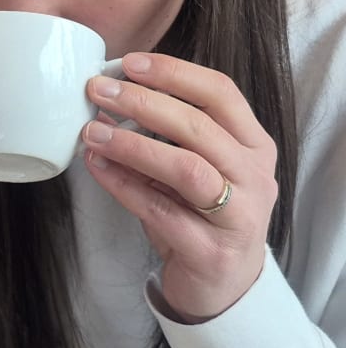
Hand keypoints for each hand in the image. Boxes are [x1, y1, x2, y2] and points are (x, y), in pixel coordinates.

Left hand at [82, 53, 277, 322]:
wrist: (221, 285)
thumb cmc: (199, 212)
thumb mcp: (192, 164)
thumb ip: (164, 132)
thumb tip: (108, 94)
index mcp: (253, 145)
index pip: (221, 93)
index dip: (174, 73)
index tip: (129, 63)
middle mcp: (254, 177)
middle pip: (200, 128)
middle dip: (144, 103)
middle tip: (98, 90)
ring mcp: (238, 217)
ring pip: (186, 169)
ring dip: (132, 145)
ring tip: (92, 131)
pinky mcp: (211, 252)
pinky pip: (160, 211)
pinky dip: (123, 184)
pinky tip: (96, 166)